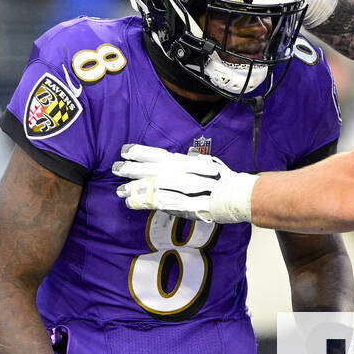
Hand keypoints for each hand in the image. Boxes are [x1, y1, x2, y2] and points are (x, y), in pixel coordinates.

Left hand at [112, 143, 255, 223]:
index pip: (159, 154)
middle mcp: (183, 171)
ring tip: (121, 190)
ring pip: (153, 185)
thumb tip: (182, 159)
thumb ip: (192, 164)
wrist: (239, 194)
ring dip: (135, 187)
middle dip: (132, 169)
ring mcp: (184, 187)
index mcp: (186, 161)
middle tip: (115, 168)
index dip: (141, 152)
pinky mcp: (185, 203)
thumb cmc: (225, 181)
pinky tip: (132, 202)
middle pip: (152, 168)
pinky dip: (145, 201)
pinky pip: (161, 202)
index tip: (125, 150)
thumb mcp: (207, 165)